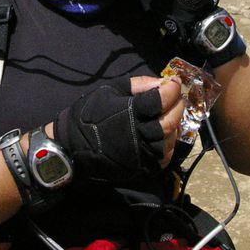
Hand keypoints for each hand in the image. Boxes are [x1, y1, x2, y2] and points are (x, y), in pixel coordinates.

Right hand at [54, 77, 184, 182]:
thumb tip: (163, 82)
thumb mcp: (110, 89)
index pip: (162, 99)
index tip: (175, 81)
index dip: (172, 88)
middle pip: (170, 120)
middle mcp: (140, 134)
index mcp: (131, 112)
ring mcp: (142, 154)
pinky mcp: (142, 168)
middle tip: (176, 97)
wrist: (71, 145)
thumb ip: (138, 84)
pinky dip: (168, 143)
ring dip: (174, 124)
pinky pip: (164, 156)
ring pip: (170, 139)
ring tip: (169, 114)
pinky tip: (162, 134)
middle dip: (177, 105)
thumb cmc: (90, 113)